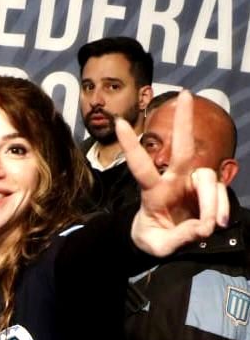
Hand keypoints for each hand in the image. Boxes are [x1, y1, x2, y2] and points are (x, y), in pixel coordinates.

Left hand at [119, 90, 229, 256]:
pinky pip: (220, 193)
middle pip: (182, 148)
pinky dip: (221, 208)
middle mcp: (173, 180)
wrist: (166, 241)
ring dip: (212, 202)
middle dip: (183, 121)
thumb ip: (177, 238)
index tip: (118, 123)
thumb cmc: (154, 238)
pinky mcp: (208, 190)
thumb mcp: (158, 245)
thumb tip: (202, 227)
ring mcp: (192, 183)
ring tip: (210, 225)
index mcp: (152, 191)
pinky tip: (217, 223)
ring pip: (207, 178)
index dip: (131, 146)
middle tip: (186, 93)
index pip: (140, 166)